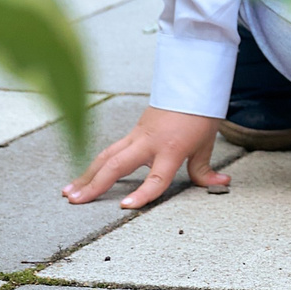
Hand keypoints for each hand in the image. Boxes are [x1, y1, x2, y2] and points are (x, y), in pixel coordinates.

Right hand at [62, 106, 229, 209]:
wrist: (192, 83)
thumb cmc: (200, 113)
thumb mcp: (206, 143)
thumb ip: (205, 169)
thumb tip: (221, 183)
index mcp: (171, 148)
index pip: (156, 177)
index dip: (142, 193)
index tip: (125, 206)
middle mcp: (149, 142)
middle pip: (117, 164)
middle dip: (95, 184)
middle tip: (76, 201)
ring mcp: (137, 135)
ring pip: (107, 156)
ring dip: (87, 175)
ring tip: (69, 192)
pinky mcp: (133, 132)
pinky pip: (111, 150)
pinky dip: (95, 165)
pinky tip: (83, 178)